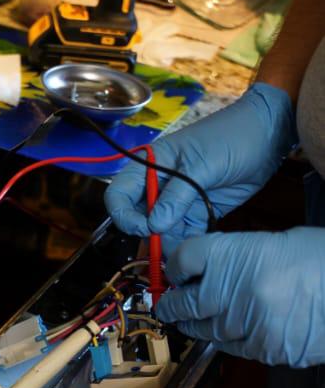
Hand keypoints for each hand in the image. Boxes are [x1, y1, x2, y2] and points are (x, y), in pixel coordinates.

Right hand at [105, 84, 295, 252]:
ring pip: (160, 232)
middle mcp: (159, 185)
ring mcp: (178, 201)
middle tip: (167, 247)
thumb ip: (178, 196)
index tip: (145, 227)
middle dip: (149, 236)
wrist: (268, 135)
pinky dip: (187, 245)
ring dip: (169, 245)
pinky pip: (183, 235)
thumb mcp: (203, 164)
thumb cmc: (232, 136)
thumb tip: (154, 226)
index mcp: (151, 165)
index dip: (124, 215)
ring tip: (187, 252)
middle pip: (138, 218)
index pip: (119, 195)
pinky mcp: (196, 214)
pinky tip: (198, 249)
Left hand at [156, 228, 324, 366]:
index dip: (175, 265)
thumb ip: (238, 257)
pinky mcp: (264, 349)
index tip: (175, 270)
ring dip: (197, 325)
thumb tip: (205, 270)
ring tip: (192, 320)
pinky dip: (229, 339)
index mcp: (236, 254)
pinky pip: (234, 347)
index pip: (185, 259)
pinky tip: (232, 331)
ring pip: (206, 330)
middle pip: (185, 302)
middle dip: (174, 303)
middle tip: (170, 304)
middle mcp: (234, 291)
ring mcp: (247, 325)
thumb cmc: (322, 258)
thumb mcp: (278, 242)